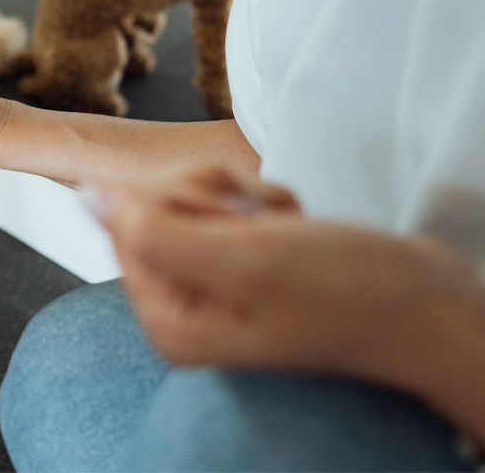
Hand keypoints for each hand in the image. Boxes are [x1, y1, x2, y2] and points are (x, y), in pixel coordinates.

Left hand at [88, 165, 483, 392]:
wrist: (430, 303)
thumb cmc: (352, 293)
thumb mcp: (247, 260)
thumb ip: (156, 231)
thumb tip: (87, 196)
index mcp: (170, 321)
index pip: (126, 224)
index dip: (179, 203)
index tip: (229, 221)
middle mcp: (183, 305)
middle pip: (155, 206)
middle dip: (216, 199)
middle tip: (262, 226)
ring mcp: (211, 282)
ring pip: (194, 197)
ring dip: (245, 199)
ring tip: (285, 230)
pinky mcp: (240, 260)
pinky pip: (228, 202)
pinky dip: (266, 204)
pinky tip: (296, 229)